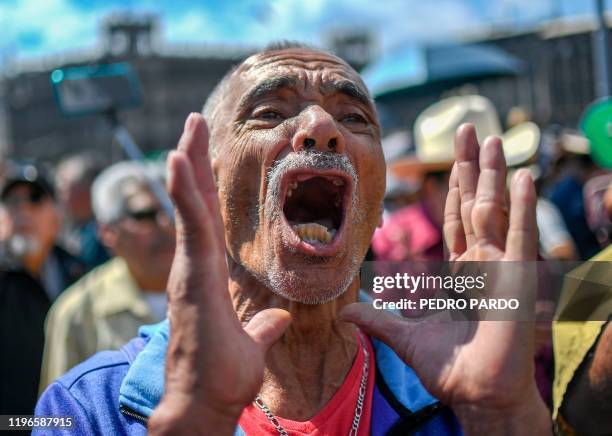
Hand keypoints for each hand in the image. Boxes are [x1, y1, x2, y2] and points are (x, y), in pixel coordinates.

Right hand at [148, 113, 290, 435]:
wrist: (203, 406)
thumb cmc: (221, 376)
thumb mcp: (252, 343)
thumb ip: (264, 327)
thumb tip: (281, 320)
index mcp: (208, 274)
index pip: (208, 221)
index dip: (206, 187)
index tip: (203, 155)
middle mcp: (194, 266)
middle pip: (196, 205)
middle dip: (194, 161)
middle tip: (193, 123)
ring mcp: (190, 270)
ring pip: (190, 208)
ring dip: (187, 167)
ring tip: (186, 130)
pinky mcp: (191, 277)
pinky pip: (190, 227)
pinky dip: (183, 193)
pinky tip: (178, 162)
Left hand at [341, 124, 550, 433]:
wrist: (475, 392)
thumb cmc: (448, 367)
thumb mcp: (403, 334)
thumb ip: (376, 318)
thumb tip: (343, 312)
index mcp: (459, 269)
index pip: (453, 217)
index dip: (451, 187)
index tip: (450, 159)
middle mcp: (481, 260)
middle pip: (473, 202)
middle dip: (470, 166)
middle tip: (469, 129)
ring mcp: (500, 265)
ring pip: (493, 209)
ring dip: (492, 174)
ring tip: (492, 140)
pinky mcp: (516, 278)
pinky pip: (519, 235)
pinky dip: (522, 206)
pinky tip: (523, 177)